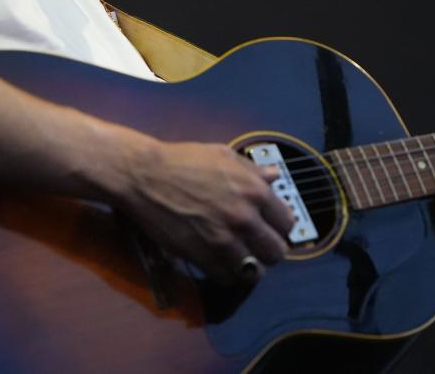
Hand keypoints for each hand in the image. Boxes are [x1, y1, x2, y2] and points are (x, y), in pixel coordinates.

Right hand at [117, 140, 295, 284]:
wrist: (146, 176)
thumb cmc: (184, 161)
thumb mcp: (224, 156)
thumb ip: (253, 170)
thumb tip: (274, 177)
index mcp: (255, 191)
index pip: (288, 223)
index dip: (278, 226)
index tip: (268, 227)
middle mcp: (245, 218)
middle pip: (277, 253)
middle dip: (268, 250)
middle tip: (256, 245)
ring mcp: (224, 240)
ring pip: (255, 272)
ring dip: (248, 266)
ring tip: (238, 257)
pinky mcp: (202, 256)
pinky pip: (227, 278)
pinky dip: (226, 273)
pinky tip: (219, 261)